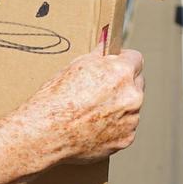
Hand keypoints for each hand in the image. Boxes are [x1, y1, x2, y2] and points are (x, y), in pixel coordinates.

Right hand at [19, 42, 144, 163]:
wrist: (46, 134)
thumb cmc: (57, 99)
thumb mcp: (76, 66)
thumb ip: (98, 55)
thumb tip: (106, 44)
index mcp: (121, 73)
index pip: (135, 58)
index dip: (123, 60)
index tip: (115, 64)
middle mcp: (132, 96)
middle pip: (137, 82)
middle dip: (124, 82)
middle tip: (101, 88)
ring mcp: (131, 119)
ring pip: (132, 106)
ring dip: (120, 105)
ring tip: (93, 110)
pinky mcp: (126, 139)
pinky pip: (126, 127)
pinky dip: (115, 126)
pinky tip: (95, 125)